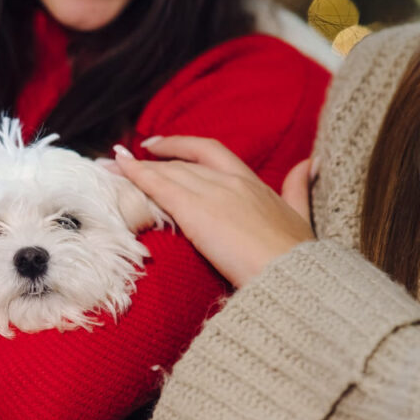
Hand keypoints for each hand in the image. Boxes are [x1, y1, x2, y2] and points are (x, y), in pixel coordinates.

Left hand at [113, 137, 315, 287]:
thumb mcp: (302, 215)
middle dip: (153, 159)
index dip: (182, 147)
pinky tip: (119, 169)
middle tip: (124, 158)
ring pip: (168, 172)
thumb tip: (310, 164)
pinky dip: (136, 175)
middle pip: (183, 163)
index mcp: (254, 183)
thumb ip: (298, 187)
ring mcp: (213, 193)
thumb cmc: (298, 256)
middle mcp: (231, 181)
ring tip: (109, 165)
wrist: (293, 274)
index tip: (159, 145)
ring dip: (135, 168)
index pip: (211, 154)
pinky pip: (159, 186)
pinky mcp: (196, 210)